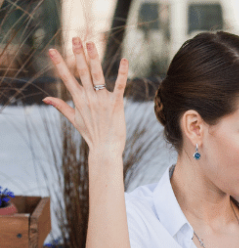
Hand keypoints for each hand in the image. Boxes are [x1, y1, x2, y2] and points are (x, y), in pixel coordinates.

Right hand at [43, 38, 128, 160]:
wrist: (105, 149)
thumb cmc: (91, 134)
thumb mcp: (74, 119)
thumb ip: (61, 106)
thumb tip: (46, 98)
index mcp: (78, 100)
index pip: (66, 78)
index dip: (59, 64)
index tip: (52, 50)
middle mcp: (89, 97)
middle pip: (81, 72)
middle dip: (77, 54)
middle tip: (75, 38)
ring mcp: (102, 100)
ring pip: (97, 75)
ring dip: (94, 58)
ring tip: (91, 43)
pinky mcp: (116, 104)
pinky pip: (120, 85)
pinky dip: (122, 72)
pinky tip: (124, 60)